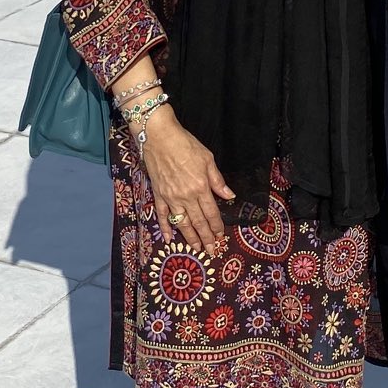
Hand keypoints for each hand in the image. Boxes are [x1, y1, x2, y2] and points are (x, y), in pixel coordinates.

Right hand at [138, 105, 233, 253]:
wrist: (159, 137)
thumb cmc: (185, 144)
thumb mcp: (207, 159)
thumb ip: (217, 180)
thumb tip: (229, 196)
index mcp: (200, 187)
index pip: (211, 212)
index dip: (217, 226)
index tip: (221, 236)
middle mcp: (186, 197)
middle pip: (198, 222)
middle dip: (206, 238)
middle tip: (211, 251)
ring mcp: (170, 197)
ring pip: (182, 222)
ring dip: (190, 237)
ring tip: (196, 248)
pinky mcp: (158, 195)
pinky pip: (162, 216)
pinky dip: (165, 228)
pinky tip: (168, 239)